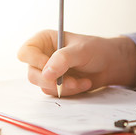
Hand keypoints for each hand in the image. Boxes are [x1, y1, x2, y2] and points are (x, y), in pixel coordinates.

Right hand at [17, 30, 135, 95]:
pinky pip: (54, 93)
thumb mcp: (81, 50)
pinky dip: (69, 92)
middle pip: (32, 74)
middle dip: (53, 80)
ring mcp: (47, 72)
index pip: (25, 53)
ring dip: (64, 87)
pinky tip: (82, 83)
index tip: (52, 68)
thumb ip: (63, 59)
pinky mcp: (55, 84)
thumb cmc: (96, 50)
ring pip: (43, 86)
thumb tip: (46, 73)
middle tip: (71, 81)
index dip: (36, 62)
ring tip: (81, 81)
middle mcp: (42, 56)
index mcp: (43, 41)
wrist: (110, 65)